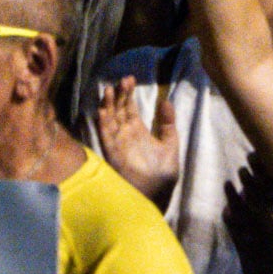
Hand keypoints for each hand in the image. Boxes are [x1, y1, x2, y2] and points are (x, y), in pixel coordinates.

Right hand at [96, 72, 184, 200]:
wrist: (158, 195)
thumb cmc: (163, 172)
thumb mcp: (170, 143)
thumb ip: (167, 122)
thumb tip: (165, 100)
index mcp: (137, 131)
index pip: (129, 108)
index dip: (127, 93)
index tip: (129, 78)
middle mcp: (125, 135)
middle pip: (118, 111)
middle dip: (118, 95)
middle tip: (122, 79)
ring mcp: (118, 144)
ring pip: (109, 121)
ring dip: (108, 106)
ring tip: (108, 89)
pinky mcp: (113, 154)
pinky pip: (106, 137)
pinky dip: (103, 124)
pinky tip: (102, 111)